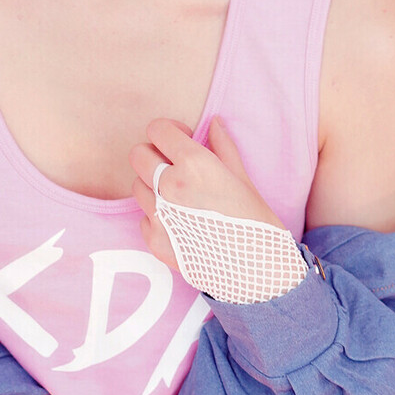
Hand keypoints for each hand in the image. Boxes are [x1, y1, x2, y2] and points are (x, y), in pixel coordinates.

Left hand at [129, 115, 282, 273]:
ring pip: (137, 186)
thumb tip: (214, 123)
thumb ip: (223, 147)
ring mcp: (159, 216)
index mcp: (194, 164)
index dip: (168, 131)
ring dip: (153, 186)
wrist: (257, 272)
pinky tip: (180, 224)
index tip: (181, 139)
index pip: (157, 130)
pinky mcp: (154, 241)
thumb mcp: (243, 179)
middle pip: (138, 155)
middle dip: (154, 154)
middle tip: (174, 166)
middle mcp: (170, 187)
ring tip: (180, 198)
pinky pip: (143, 217)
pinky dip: (156, 217)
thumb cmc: (256, 222)